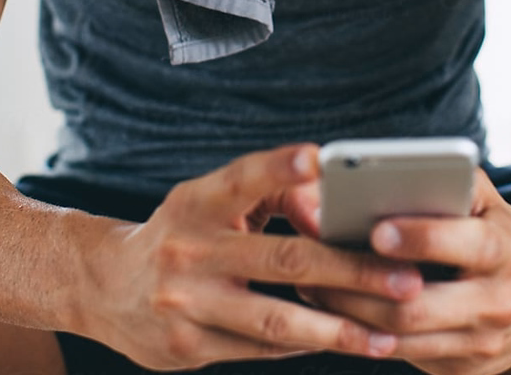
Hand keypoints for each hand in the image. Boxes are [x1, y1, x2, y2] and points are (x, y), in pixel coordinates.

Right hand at [76, 144, 423, 368]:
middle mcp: (190, 249)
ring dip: (338, 330)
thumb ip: (269, 196)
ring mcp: (188, 303)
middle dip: (351, 273)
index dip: (280, 167)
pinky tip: (342, 343)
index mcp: (197, 201)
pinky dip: (303, 346)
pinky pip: (259, 350)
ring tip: (386, 337)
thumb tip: (328, 210)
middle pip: (283, 260)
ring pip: (276, 321)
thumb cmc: (182, 230)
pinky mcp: (188, 346)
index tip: (320, 160)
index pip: (243, 177)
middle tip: (405, 281)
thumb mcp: (211, 201)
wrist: (105, 286)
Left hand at [304, 169, 510, 374]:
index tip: (376, 229)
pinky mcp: (466, 371)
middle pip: (419, 305)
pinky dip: (365, 334)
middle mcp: (498, 301)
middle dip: (360, 286)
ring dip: (351, 314)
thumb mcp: (479, 194)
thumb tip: (376, 176)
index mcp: (504, 248)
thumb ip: (441, 178)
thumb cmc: (490, 224)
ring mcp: (484, 344)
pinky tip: (334, 311)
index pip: (465, 245)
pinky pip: (406, 356)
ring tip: (310, 284)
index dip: (420, 238)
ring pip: (404, 338)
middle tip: (314, 264)